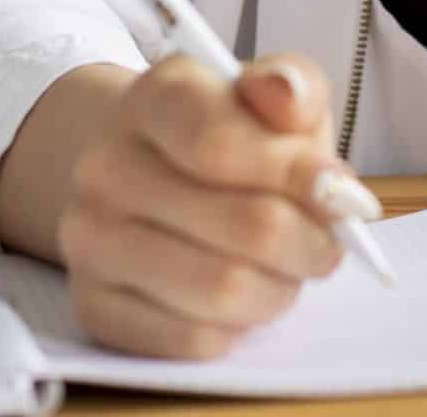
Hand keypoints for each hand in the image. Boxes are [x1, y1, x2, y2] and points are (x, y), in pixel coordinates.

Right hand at [55, 51, 359, 357]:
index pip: (221, 143)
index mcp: (153, 98)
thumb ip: (293, 88)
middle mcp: (105, 168)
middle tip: (327, 238)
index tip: (339, 187)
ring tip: (287, 267)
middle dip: (311, 240)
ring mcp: (88, 242)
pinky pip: (194, 339)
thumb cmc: (226, 135)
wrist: (140, 173)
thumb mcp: (268, 95)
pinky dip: (238, 325)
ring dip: (281, 287)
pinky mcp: (94, 308)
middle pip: (247, 226)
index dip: (297, 174)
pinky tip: (242, 294)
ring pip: (224, 291)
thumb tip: (290, 100)